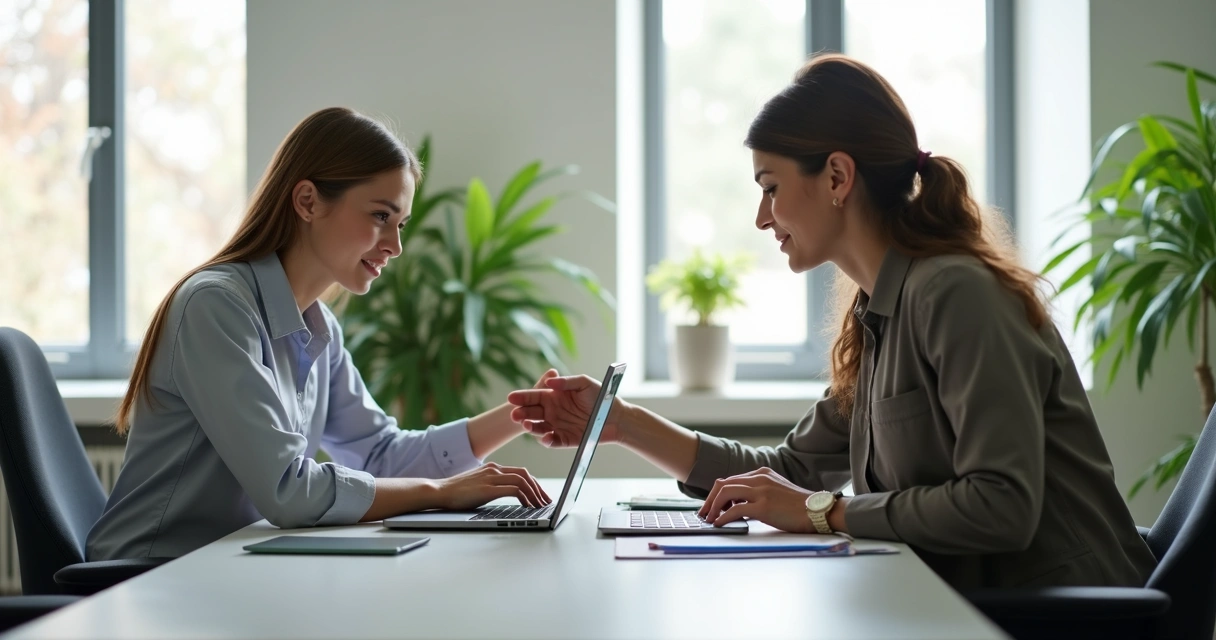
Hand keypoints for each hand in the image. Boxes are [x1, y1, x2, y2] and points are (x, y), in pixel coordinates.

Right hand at [433, 462, 551, 509]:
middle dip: (539, 488)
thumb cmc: (456, 492)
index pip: (520, 472)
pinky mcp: (488, 489)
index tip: (540, 495)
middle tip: (546, 501)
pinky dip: (525, 497)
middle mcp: (494, 469)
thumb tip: (508, 495)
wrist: (438, 491)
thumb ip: (492, 486)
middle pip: (525, 474)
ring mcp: (491, 478)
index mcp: (492, 468)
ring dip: (534, 494)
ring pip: (522, 481)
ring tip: (540, 506)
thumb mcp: (478, 485)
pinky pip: (514, 490)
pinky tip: (528, 507)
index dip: (534, 484)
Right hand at [506, 372, 621, 447]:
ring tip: (527, 425)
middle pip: (531, 412)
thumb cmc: (601, 396)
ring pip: (538, 428)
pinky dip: (548, 440)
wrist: (616, 416)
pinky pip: (553, 441)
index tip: (511, 398)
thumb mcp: (584, 383)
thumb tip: (549, 382)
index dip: (522, 397)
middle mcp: (552, 411)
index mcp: (553, 396)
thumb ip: (566, 382)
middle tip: (515, 415)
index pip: (533, 396)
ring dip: (531, 427)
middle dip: (521, 413)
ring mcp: (558, 426)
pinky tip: (546, 437)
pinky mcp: (565, 439)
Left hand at [698, 467, 817, 532]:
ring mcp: (761, 491)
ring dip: (713, 507)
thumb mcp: (776, 492)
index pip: (731, 480)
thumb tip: (737, 506)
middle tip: (704, 513)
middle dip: (709, 499)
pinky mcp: (763, 506)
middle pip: (723, 484)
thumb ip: (758, 494)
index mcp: (761, 474)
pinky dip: (723, 517)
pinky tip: (719, 524)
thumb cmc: (799, 507)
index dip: (717, 494)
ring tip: (709, 519)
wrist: (818, 511)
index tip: (711, 506)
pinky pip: (734, 509)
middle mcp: (759, 478)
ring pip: (725, 492)